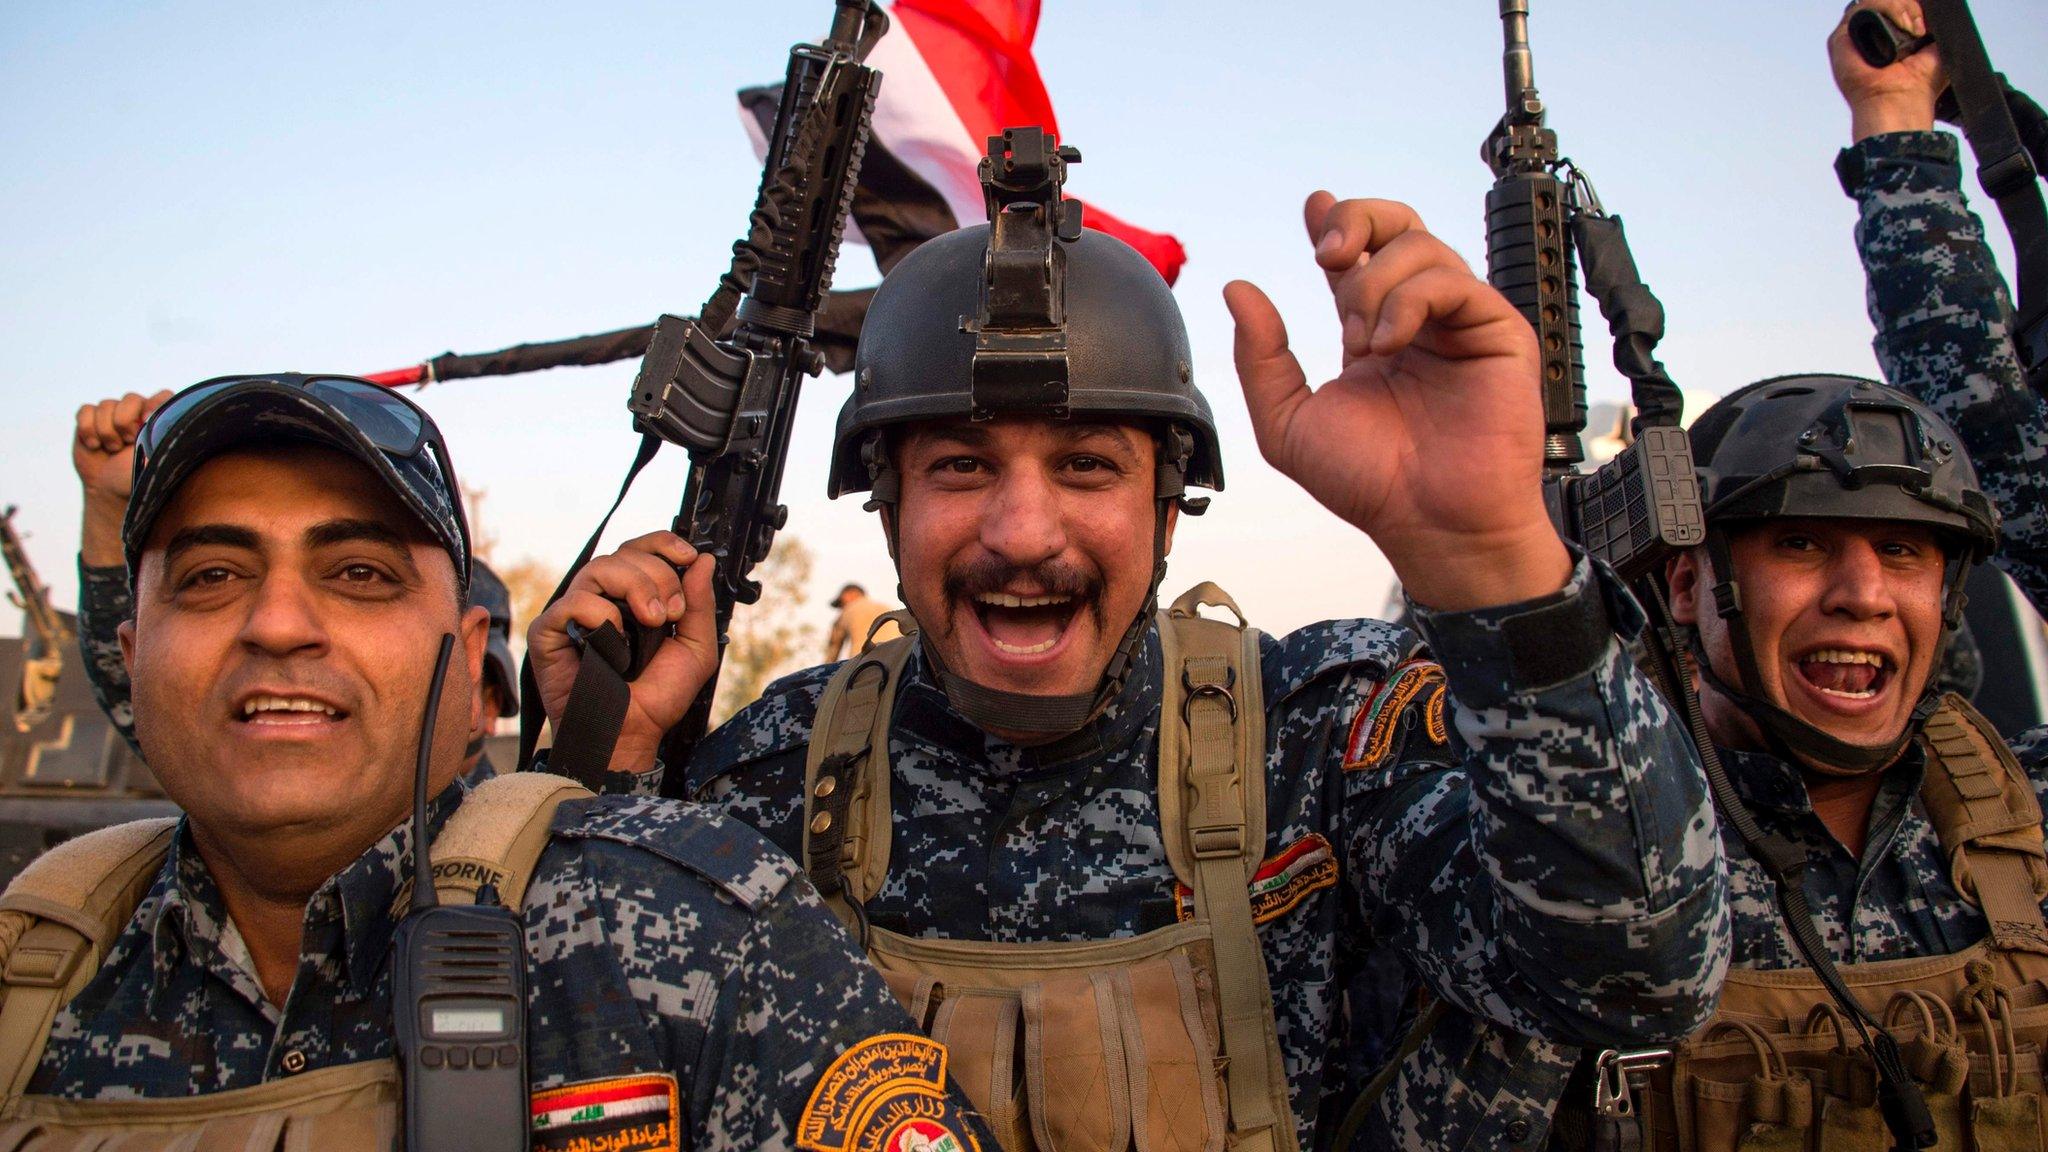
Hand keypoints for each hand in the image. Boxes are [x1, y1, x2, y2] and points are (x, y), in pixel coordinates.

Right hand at [74, 391, 171, 565]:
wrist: (112, 490)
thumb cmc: (144, 479)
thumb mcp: (162, 465)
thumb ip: (171, 447)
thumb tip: (191, 433)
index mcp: (162, 420)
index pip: (163, 397)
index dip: (153, 408)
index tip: (147, 424)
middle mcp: (140, 412)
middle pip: (130, 398)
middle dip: (125, 423)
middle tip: (127, 445)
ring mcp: (114, 415)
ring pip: (105, 405)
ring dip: (106, 430)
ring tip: (111, 450)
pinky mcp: (91, 419)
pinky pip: (85, 410)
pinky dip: (87, 428)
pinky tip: (95, 446)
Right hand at [528, 532, 718, 773]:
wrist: (631, 735)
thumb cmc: (658, 698)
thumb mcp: (696, 649)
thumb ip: (700, 604)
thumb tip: (704, 561)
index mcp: (633, 598)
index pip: (640, 550)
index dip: (663, 544)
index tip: (688, 556)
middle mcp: (602, 600)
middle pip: (623, 554)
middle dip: (658, 575)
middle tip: (671, 612)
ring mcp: (574, 614)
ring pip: (598, 568)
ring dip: (635, 586)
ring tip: (653, 621)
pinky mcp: (549, 632)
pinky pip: (572, 601)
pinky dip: (600, 613)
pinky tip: (615, 640)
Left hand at [1225, 193, 1569, 611]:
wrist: (1429, 524)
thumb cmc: (1369, 485)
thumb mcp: (1288, 422)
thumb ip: (1260, 358)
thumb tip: (1238, 290)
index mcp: (1372, 334)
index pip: (1357, 259)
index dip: (1337, 221)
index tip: (1313, 206)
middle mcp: (1417, 321)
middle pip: (1397, 228)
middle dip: (1356, 222)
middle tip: (1326, 253)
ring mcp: (1459, 324)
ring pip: (1421, 248)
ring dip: (1374, 281)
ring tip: (1360, 338)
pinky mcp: (1497, 331)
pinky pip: (1453, 282)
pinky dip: (1409, 300)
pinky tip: (1387, 341)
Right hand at [1830, 0, 1944, 140]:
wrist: (1903, 102)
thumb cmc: (1920, 84)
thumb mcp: (1938, 44)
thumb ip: (1934, 22)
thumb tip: (1931, 6)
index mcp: (1890, 37)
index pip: (1896, 7)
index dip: (1911, 6)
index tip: (1926, 21)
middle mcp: (1869, 37)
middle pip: (1886, 2)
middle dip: (1909, 5)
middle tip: (1921, 26)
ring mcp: (1854, 38)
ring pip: (1874, 1)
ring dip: (1899, 6)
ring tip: (1913, 27)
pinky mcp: (1840, 39)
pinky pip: (1861, 9)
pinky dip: (1886, 8)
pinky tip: (1902, 25)